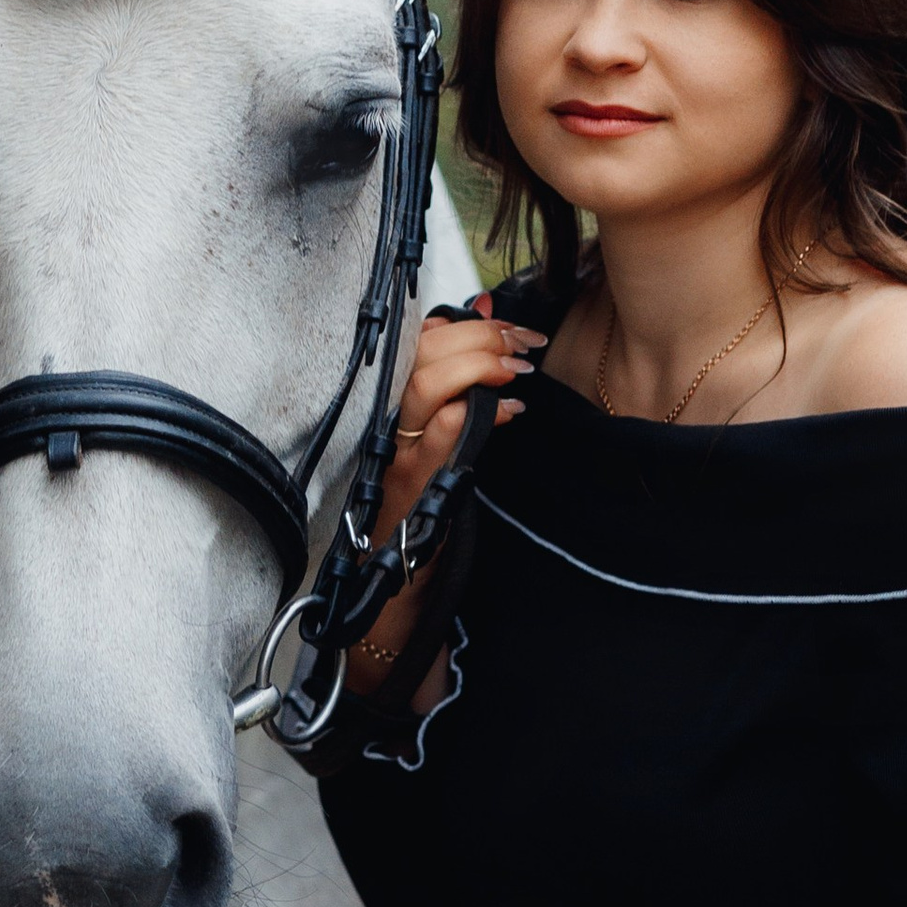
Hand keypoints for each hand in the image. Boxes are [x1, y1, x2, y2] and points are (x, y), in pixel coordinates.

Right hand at [347, 295, 543, 688]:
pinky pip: (439, 436)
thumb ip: (463, 378)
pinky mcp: (413, 488)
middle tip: (523, 343)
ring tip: (517, 370)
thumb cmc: (417, 512)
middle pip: (421, 355)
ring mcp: (396, 456)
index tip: (504, 320)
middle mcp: (384, 426)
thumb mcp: (441, 437)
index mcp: (388, 409)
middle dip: (480, 337)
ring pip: (425, 385)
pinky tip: (508, 411)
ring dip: (478, 367)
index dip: (462, 322)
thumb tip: (491, 313)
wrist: (387, 593)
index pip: (415, 342)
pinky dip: (474, 415)